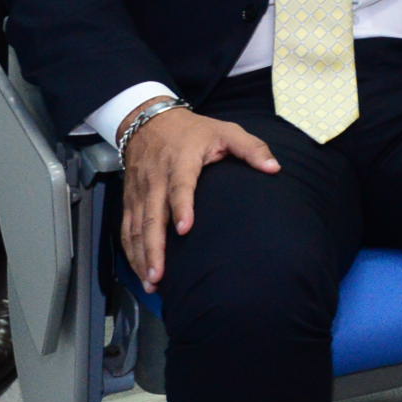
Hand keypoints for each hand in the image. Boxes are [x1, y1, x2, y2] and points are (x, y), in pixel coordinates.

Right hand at [121, 108, 279, 288]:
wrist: (149, 120)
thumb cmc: (192, 130)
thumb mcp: (225, 130)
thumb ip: (251, 148)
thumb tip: (274, 167)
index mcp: (180, 161)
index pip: (179, 186)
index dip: (181, 207)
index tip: (185, 229)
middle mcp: (156, 179)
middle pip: (152, 216)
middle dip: (154, 247)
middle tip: (160, 274)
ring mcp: (140, 191)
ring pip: (136, 227)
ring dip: (141, 255)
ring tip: (151, 280)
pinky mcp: (131, 200)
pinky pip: (127, 229)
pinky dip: (131, 252)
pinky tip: (141, 271)